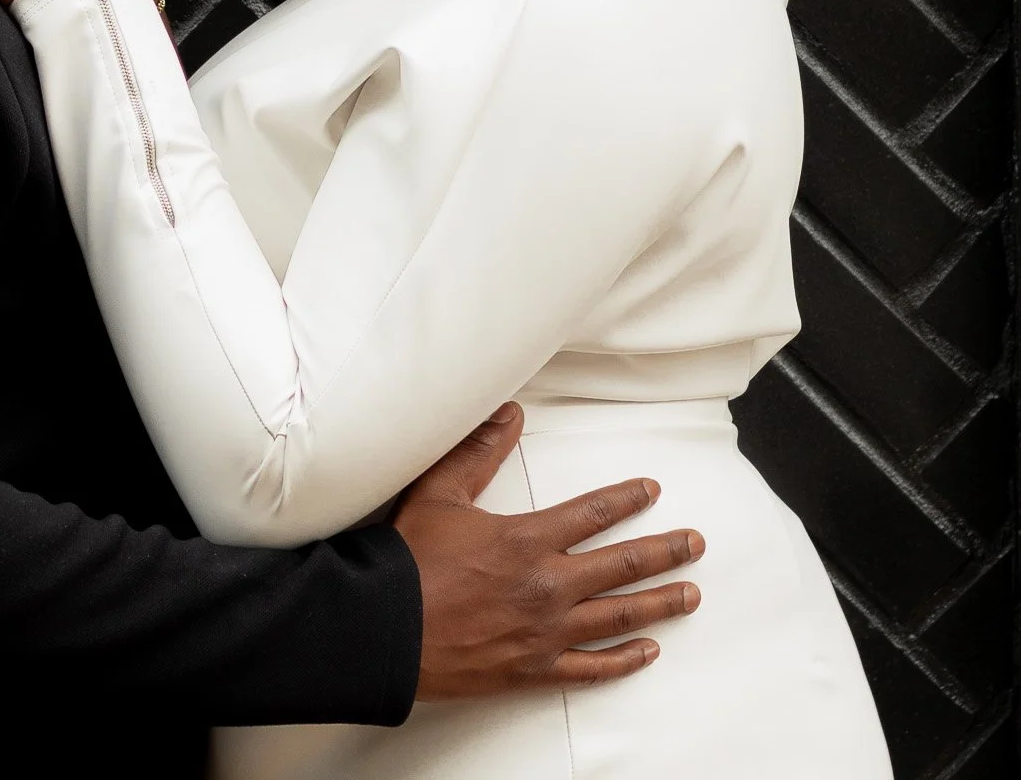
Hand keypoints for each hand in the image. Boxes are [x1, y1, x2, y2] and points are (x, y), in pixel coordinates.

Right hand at [393, 404, 702, 699]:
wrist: (387, 629)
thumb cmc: (410, 559)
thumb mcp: (440, 492)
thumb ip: (478, 451)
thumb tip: (509, 412)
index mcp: (527, 539)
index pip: (592, 512)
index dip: (626, 499)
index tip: (652, 491)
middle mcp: (548, 585)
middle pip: (622, 565)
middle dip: (665, 552)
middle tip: (696, 544)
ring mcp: (546, 632)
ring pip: (619, 616)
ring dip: (659, 603)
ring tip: (690, 593)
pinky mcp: (536, 669)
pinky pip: (592, 668)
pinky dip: (624, 661)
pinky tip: (648, 652)